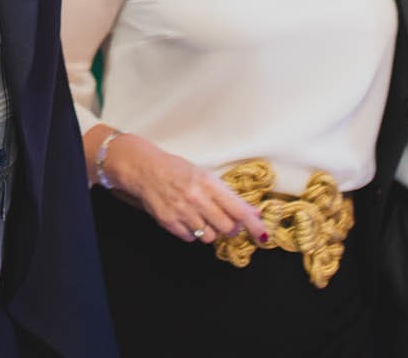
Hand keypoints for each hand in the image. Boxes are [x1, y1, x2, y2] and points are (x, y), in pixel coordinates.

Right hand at [102, 133, 266, 246]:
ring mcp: (182, 212)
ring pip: (209, 237)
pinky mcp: (169, 222)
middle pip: (227, 227)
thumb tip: (252, 213)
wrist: (144, 169)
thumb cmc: (177, 170)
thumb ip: (227, 195)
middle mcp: (196, 198)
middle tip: (226, 221)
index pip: (238, 209)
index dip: (253, 225)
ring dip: (210, 230)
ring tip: (201, 216)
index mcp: (208, 183)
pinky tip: (187, 219)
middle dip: (231, 228)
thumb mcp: (204, 175)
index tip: (263, 235)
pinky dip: (192, 232)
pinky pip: (191, 238)